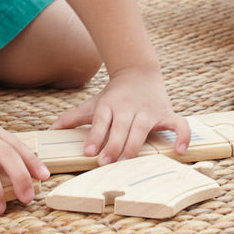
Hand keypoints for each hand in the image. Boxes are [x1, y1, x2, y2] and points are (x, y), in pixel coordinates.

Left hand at [50, 67, 189, 164]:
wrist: (139, 71)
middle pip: (121, 128)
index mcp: (110, 105)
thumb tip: (50, 130)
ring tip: (127, 160)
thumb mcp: (94, 104)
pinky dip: (182, 136)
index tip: (88, 152)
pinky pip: (178, 125)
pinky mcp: (166, 113)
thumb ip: (73, 117)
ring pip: (142, 129)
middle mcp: (129, 108)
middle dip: (113, 145)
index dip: (95, 136)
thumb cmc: (114, 95)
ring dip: (135, 144)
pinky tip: (180, 151)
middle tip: (106, 162)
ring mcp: (149, 111)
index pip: (101, 121)